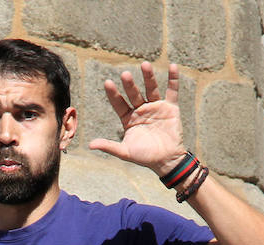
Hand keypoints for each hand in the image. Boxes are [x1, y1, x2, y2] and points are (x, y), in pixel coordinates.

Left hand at [88, 61, 187, 176]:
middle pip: (134, 93)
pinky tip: (173, 66)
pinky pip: (172, 91)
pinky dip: (173, 79)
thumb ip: (109, 146)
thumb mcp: (125, 152)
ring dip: (148, 77)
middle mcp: (140, 109)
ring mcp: (156, 107)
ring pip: (151, 88)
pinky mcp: (170, 107)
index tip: (107, 83)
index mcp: (128, 118)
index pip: (118, 103)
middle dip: (130, 85)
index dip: (113, 94)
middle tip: (125, 74)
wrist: (166, 161)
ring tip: (144, 65)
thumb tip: (90, 145)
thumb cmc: (145, 157)